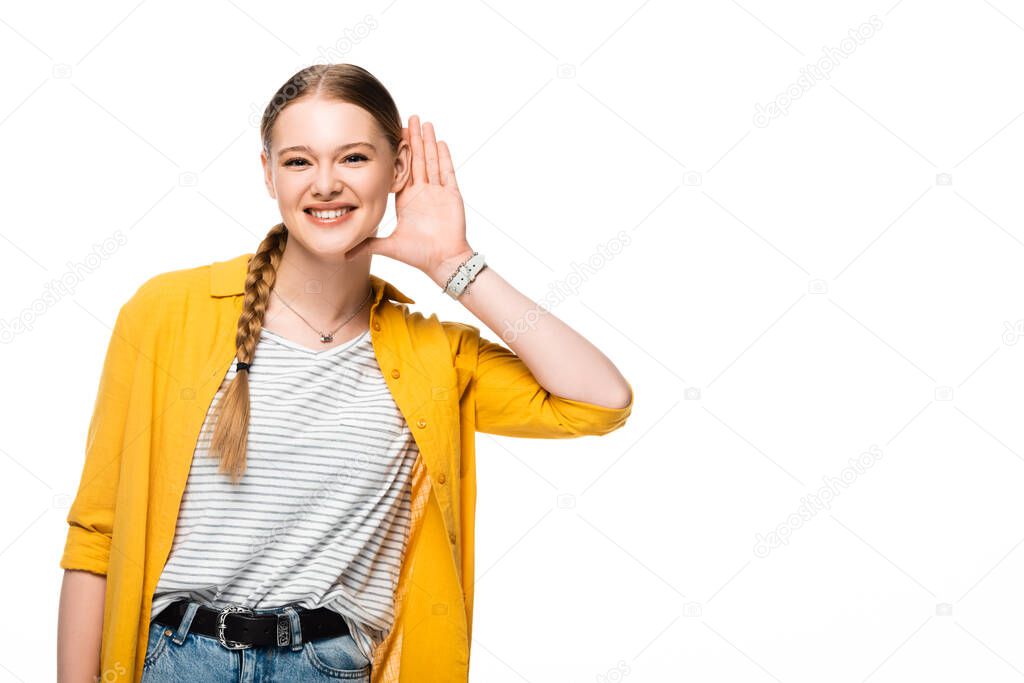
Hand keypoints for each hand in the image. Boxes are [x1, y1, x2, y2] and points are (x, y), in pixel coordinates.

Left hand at [345, 115, 473, 284]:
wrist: (443, 262)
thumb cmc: (419, 255)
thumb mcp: (389, 246)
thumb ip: (368, 245)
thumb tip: (343, 253)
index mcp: (407, 200)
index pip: (401, 171)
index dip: (398, 154)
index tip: (392, 137)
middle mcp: (422, 193)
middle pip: (417, 160)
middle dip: (413, 139)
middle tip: (408, 118)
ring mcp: (438, 193)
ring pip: (431, 161)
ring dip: (428, 142)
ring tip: (424, 123)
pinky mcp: (451, 196)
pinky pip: (447, 172)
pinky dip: (443, 157)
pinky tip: (439, 142)